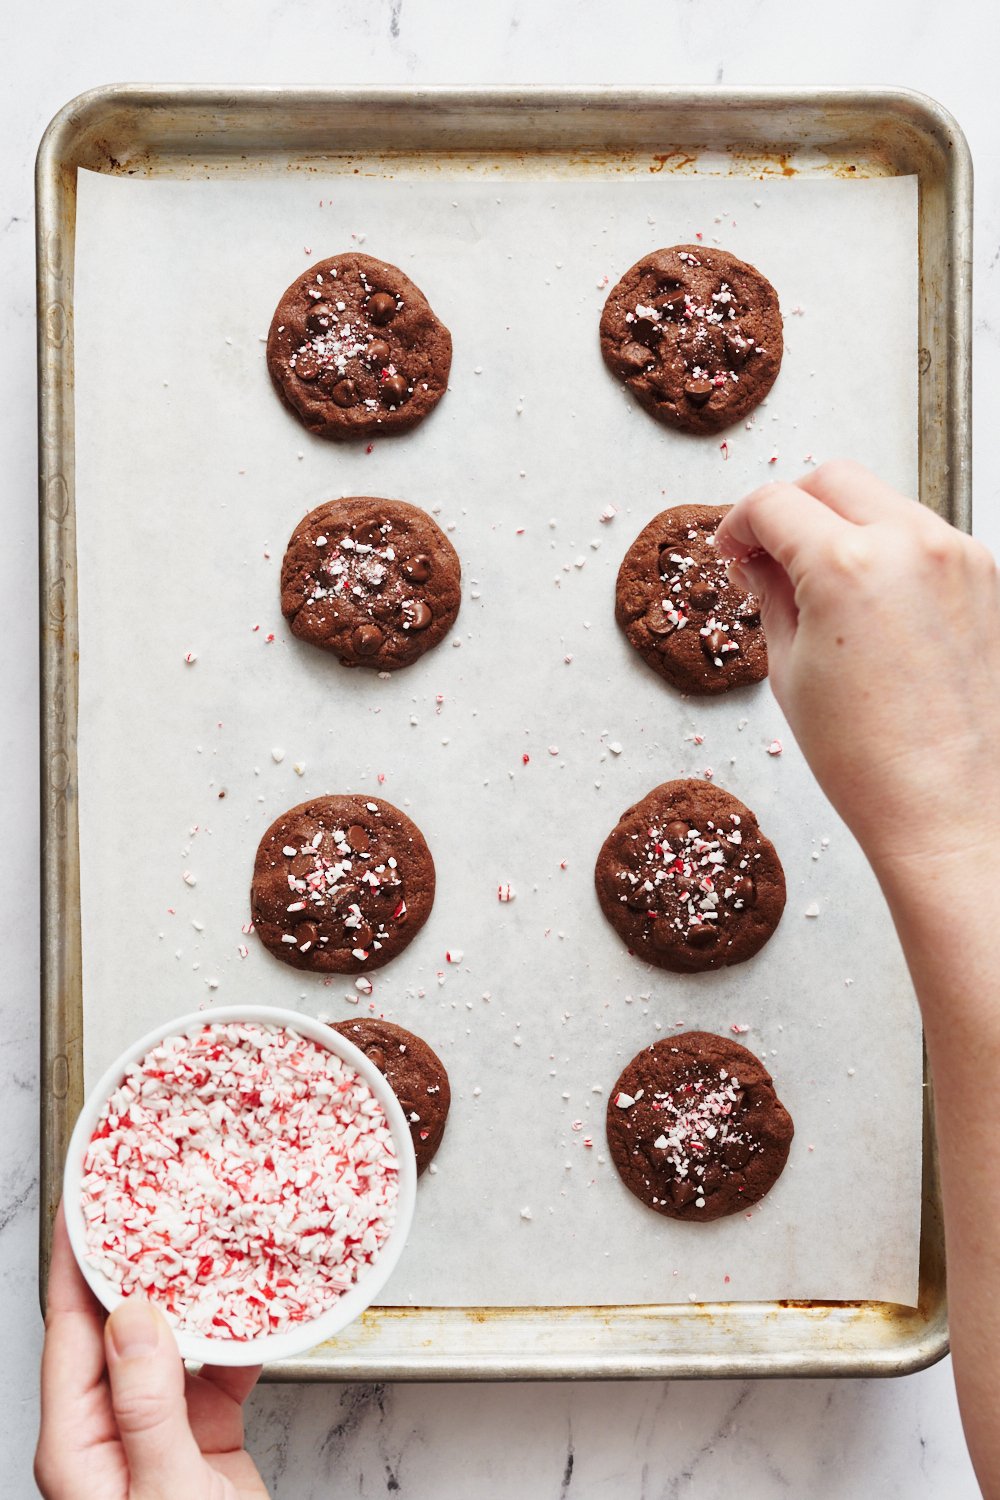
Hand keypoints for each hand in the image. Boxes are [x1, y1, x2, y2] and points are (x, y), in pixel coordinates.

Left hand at [36, 1203, 269, 1499]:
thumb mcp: (166, 1492)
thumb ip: (146, 1408)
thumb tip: (132, 1319)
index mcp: (78, 1444)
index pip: (69, 1327)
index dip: (76, 1257)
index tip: (87, 1201)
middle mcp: (112, 1428)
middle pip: (116, 1321)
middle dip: (134, 1256)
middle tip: (155, 1196)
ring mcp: (158, 1430)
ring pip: (170, 1335)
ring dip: (193, 1288)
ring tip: (210, 1231)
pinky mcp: (204, 1434)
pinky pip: (219, 1363)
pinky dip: (241, 1329)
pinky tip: (260, 1301)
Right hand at [713, 461, 999, 881]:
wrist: (948, 810)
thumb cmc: (868, 761)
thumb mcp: (788, 671)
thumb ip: (773, 595)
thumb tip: (763, 560)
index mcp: (848, 565)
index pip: (775, 504)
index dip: (738, 524)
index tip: (732, 551)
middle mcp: (911, 544)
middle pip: (832, 479)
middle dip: (791, 508)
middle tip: (767, 555)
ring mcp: (958, 555)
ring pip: (882, 501)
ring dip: (841, 524)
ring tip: (819, 587)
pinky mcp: (985, 576)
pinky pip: (922, 536)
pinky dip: (887, 550)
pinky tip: (867, 605)